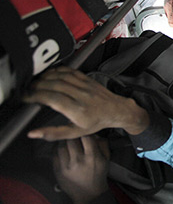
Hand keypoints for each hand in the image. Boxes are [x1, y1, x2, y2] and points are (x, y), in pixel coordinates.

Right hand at [26, 67, 149, 140]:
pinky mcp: (88, 78)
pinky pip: (69, 71)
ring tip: (34, 83)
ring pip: (61, 76)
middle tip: (27, 90)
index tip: (25, 98)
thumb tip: (33, 133)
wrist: (116, 110)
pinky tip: (48, 75)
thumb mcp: (74, 133)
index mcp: (79, 111)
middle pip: (55, 85)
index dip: (36, 96)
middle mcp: (82, 96)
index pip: (53, 99)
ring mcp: (86, 85)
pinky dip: (56, 70)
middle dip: (37, 86)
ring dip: (44, 77)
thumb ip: (53, 133)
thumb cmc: (95, 122)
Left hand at [54, 136, 109, 203]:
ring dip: (63, 140)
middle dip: (72, 134)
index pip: (86, 136)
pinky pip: (54, 154)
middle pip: (71, 139)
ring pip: (61, 145)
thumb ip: (102, 144)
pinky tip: (61, 147)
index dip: (84, 130)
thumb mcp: (106, 159)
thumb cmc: (98, 174)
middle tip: (73, 132)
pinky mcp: (57, 170)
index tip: (83, 129)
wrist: (88, 194)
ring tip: (67, 139)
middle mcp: (78, 161)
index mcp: (92, 157)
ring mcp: (66, 166)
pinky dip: (57, 148)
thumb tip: (94, 132)